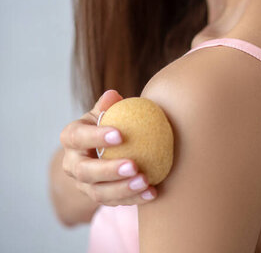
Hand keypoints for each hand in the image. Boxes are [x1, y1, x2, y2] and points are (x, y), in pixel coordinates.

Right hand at [59, 90, 156, 205]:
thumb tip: (113, 95)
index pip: (78, 137)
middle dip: (109, 170)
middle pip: (85, 171)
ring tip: (145, 181)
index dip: (96, 137)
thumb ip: (107, 106)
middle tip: (134, 166)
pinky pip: (114, 202)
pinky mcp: (97, 198)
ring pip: (98, 192)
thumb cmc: (105, 122)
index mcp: (70, 137)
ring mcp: (82, 184)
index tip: (120, 135)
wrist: (99, 149)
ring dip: (123, 189)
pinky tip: (152, 193)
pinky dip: (133, 199)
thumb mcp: (103, 112)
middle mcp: (71, 164)